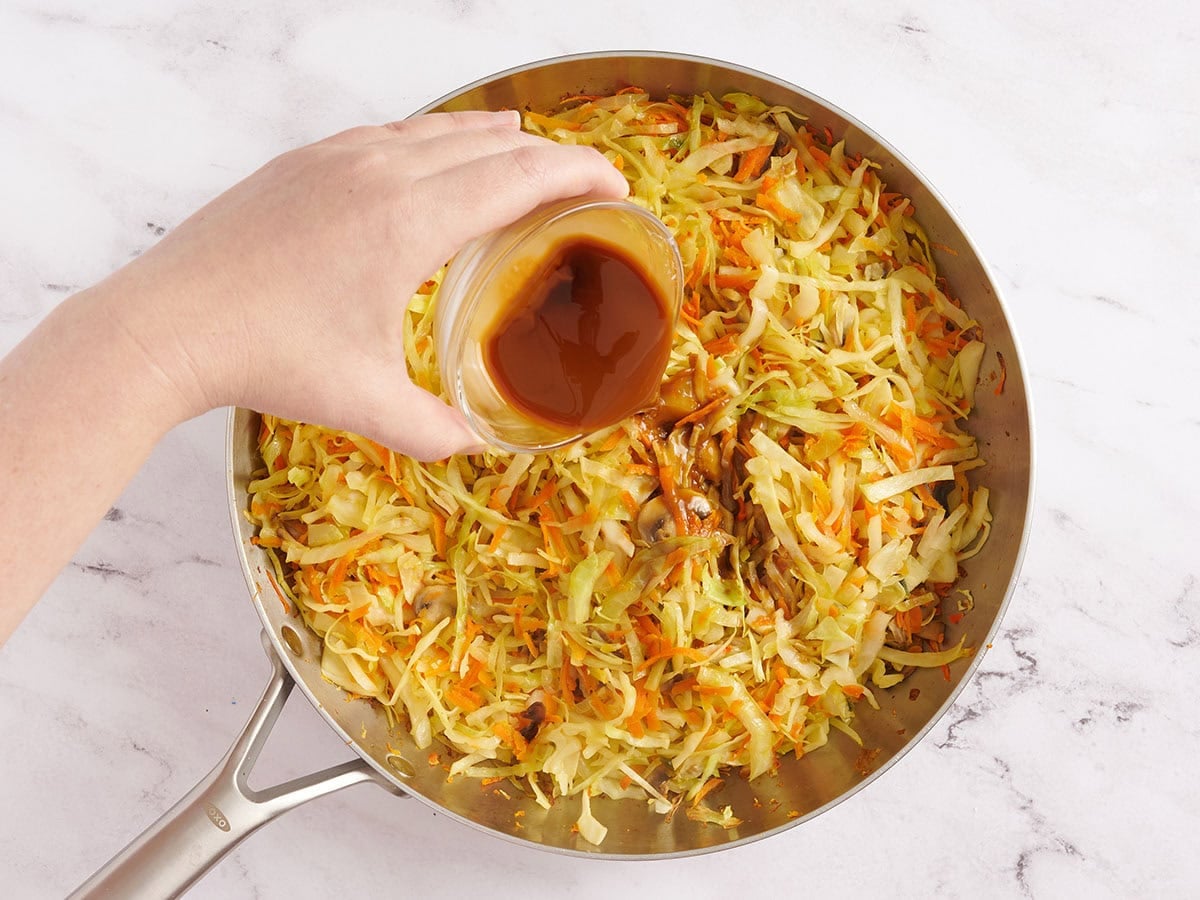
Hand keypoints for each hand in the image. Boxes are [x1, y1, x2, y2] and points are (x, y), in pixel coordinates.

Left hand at [103, 110, 628, 458]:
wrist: (165, 324)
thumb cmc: (268, 360)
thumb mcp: (364, 403)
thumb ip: (432, 429)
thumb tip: (476, 445)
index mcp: (409, 222)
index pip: (519, 178)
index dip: (579, 175)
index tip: (617, 185)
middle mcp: (379, 172)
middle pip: (490, 144)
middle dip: (549, 157)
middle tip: (584, 181)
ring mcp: (336, 158)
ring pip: (438, 129)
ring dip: (493, 140)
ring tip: (525, 152)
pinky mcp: (303, 161)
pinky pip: (391, 134)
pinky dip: (435, 140)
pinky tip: (435, 156)